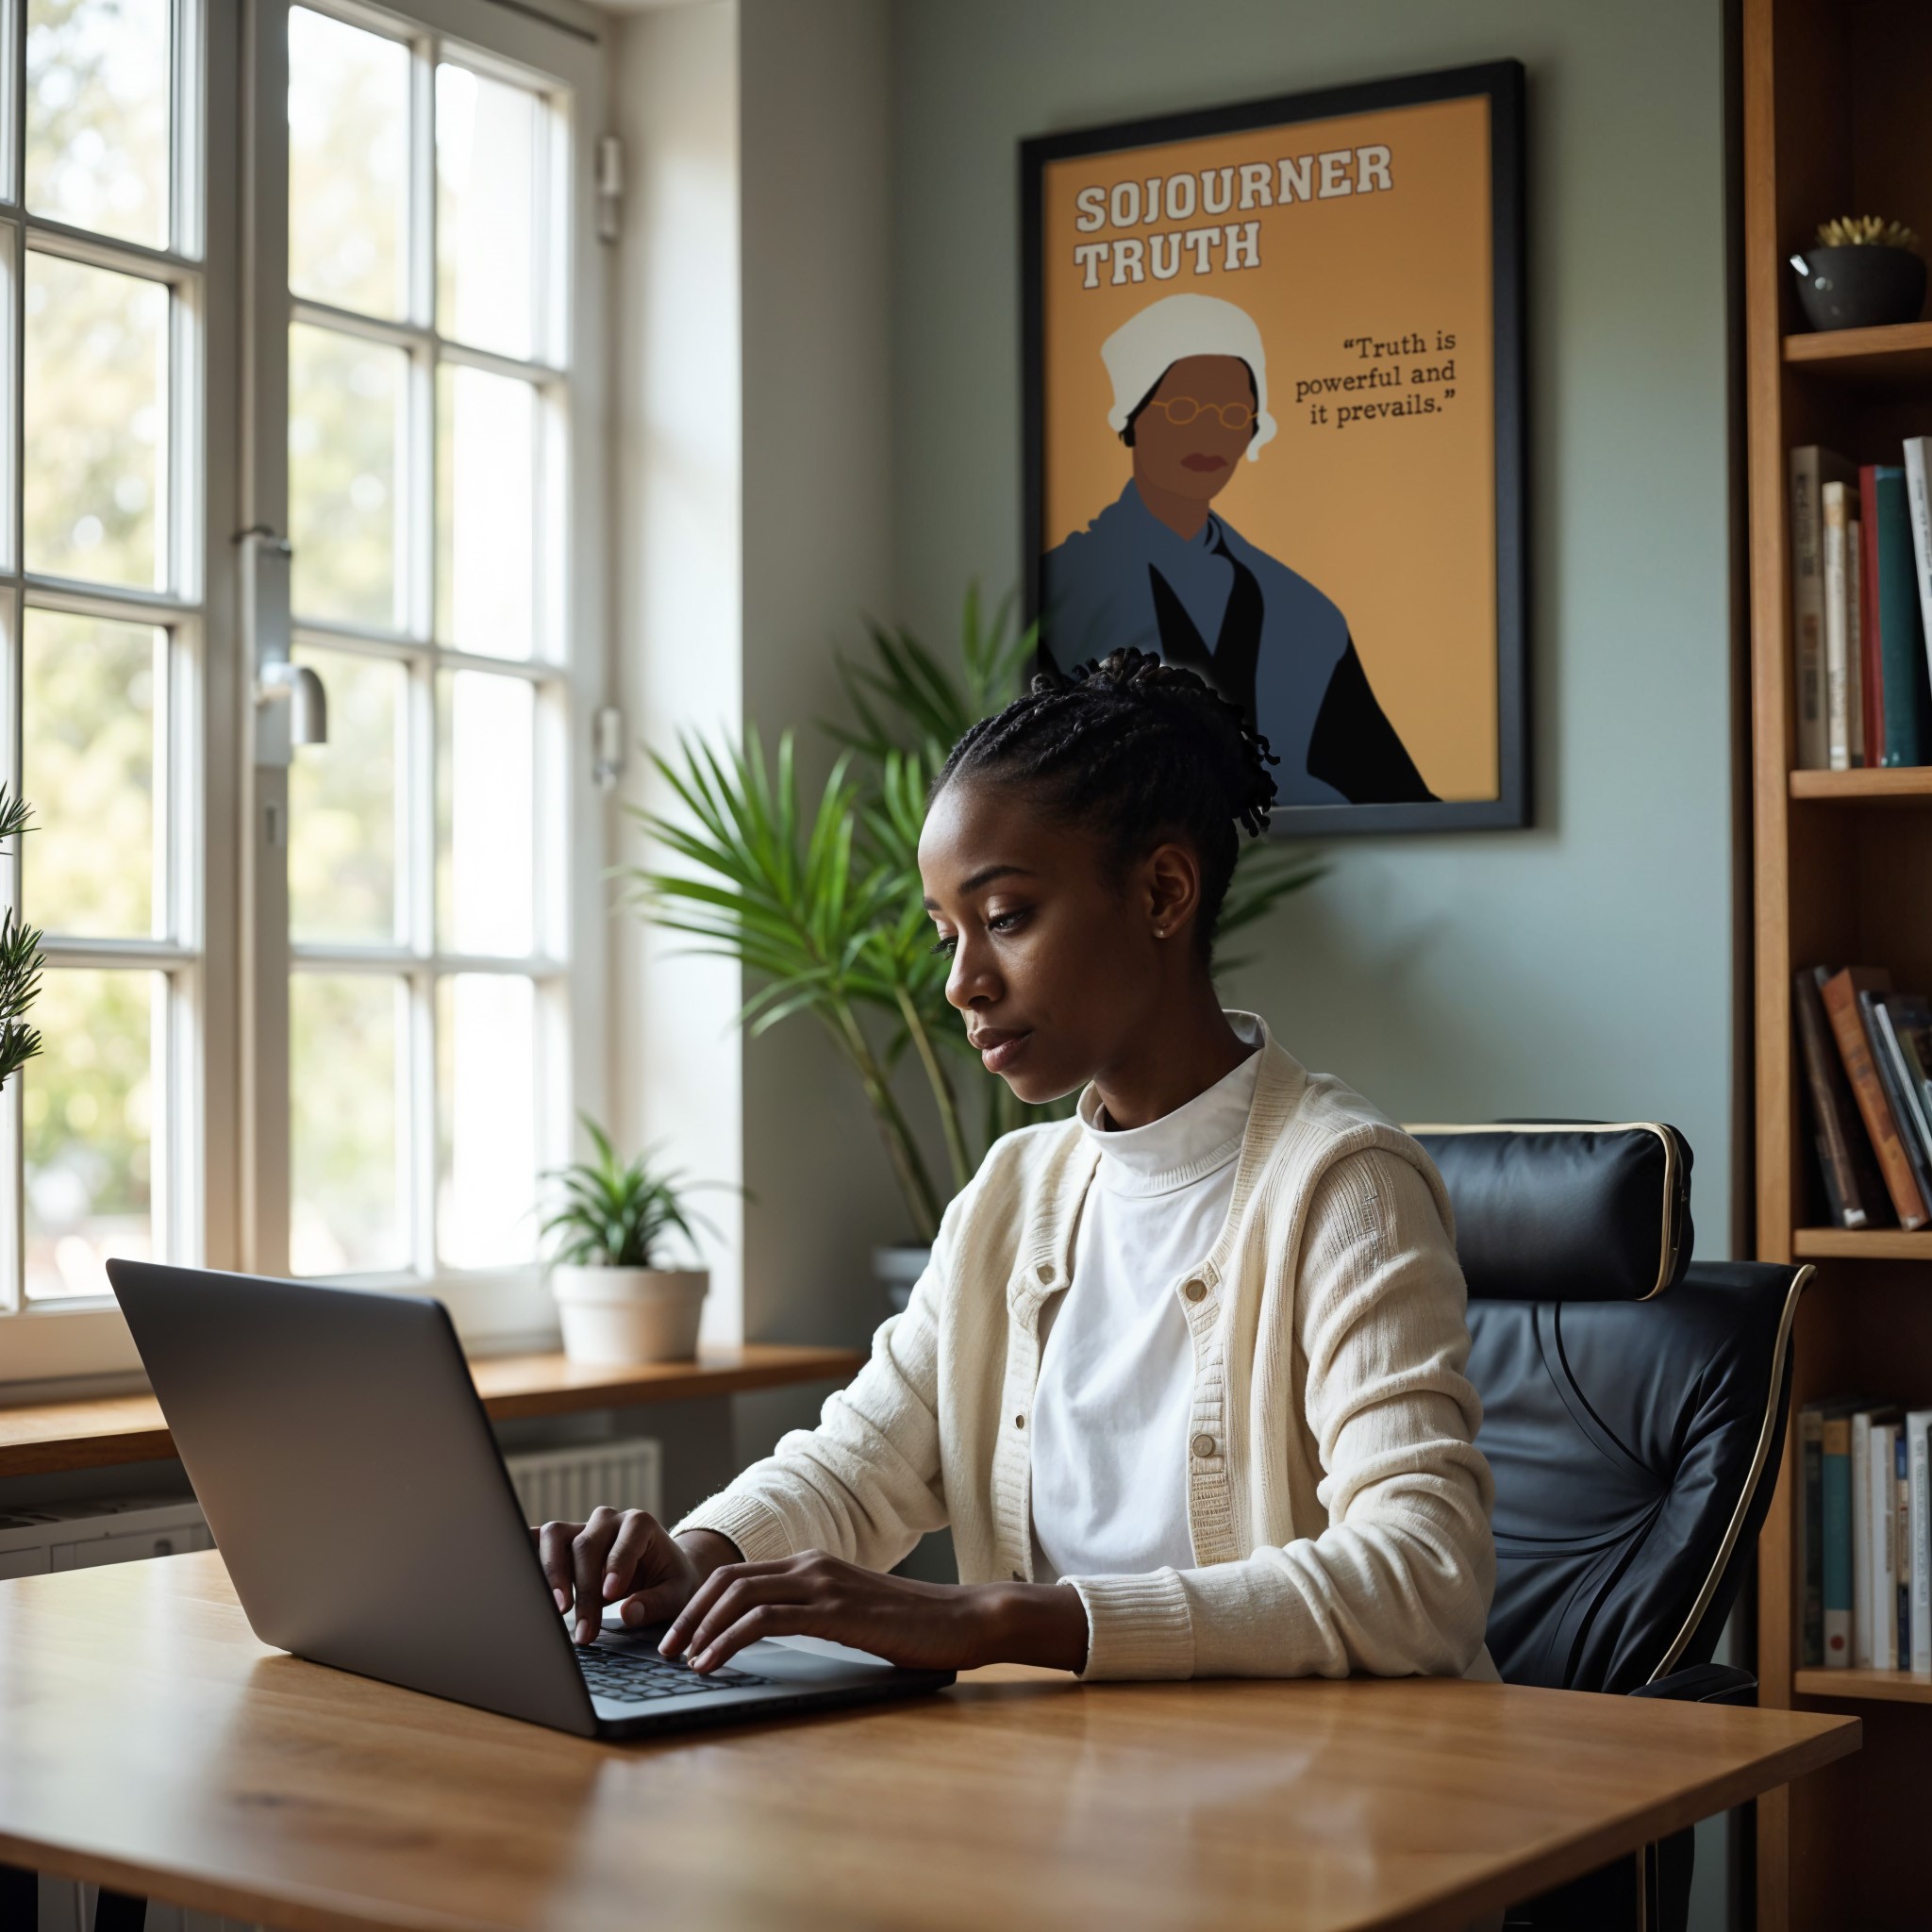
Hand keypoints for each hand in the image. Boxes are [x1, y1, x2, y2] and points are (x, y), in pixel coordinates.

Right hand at [532, 1509, 740, 1644]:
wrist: (662, 1569)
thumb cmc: (670, 1580)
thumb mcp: (677, 1593)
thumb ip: (656, 1602)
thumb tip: (627, 1613)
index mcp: (640, 1524)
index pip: (625, 1541)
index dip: (616, 1566)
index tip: (611, 1595)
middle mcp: (608, 1520)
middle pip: (586, 1545)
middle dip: (584, 1590)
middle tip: (585, 1630)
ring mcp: (582, 1527)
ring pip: (556, 1536)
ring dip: (552, 1572)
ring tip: (558, 1609)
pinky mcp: (563, 1541)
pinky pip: (539, 1541)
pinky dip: (528, 1555)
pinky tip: (520, 1577)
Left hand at [659, 1549, 1090, 1675]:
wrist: (962, 1621)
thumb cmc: (910, 1627)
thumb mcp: (849, 1616)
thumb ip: (811, 1617)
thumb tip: (766, 1640)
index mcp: (810, 1565)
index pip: (736, 1576)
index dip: (697, 1604)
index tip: (674, 1635)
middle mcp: (810, 1565)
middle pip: (727, 1581)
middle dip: (687, 1615)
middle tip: (663, 1650)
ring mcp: (822, 1583)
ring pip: (738, 1596)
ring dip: (700, 1629)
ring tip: (680, 1660)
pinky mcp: (834, 1609)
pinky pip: (765, 1620)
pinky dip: (729, 1640)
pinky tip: (712, 1663)